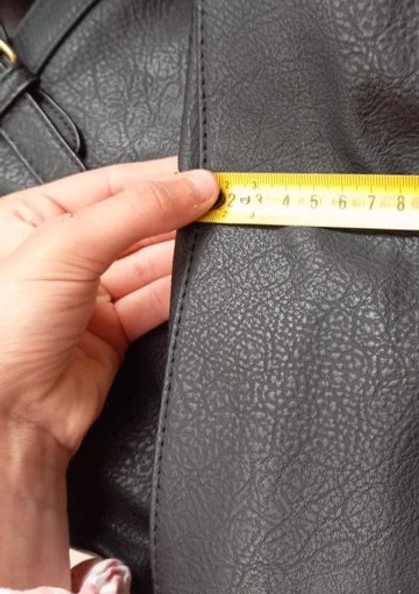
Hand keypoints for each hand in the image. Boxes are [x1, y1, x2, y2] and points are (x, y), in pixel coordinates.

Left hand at [0, 157, 218, 470]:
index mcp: (31, 218)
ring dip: (184, 254)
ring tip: (217, 241)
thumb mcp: (65, 245)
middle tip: (221, 207)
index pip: (110, 184)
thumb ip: (135, 210)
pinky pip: (155, 302)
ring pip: (149, 264)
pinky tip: (199, 279)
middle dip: (178, 216)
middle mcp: (60, 257)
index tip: (204, 177)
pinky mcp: (111, 334)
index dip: (160, 179)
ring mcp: (86, 297)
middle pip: (136, 223)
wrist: (6, 417)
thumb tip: (191, 185)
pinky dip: (179, 291)